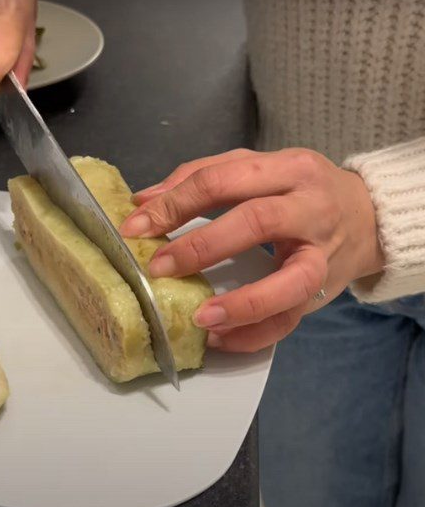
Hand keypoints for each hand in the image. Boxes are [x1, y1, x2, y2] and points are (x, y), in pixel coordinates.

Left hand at [120, 148, 384, 351]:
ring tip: (199, 318)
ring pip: (288, 282)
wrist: (370, 216)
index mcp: (287, 169)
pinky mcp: (324, 292)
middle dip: (201, 246)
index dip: (175, 204)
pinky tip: (218, 339)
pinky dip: (253, 335)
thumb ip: (200, 176)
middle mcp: (310, 208)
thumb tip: (142, 200)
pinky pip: (291, 321)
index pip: (223, 180)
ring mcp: (323, 254)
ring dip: (240, 303)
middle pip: (256, 222)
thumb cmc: (297, 190)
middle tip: (158, 267)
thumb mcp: (255, 168)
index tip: (137, 227)